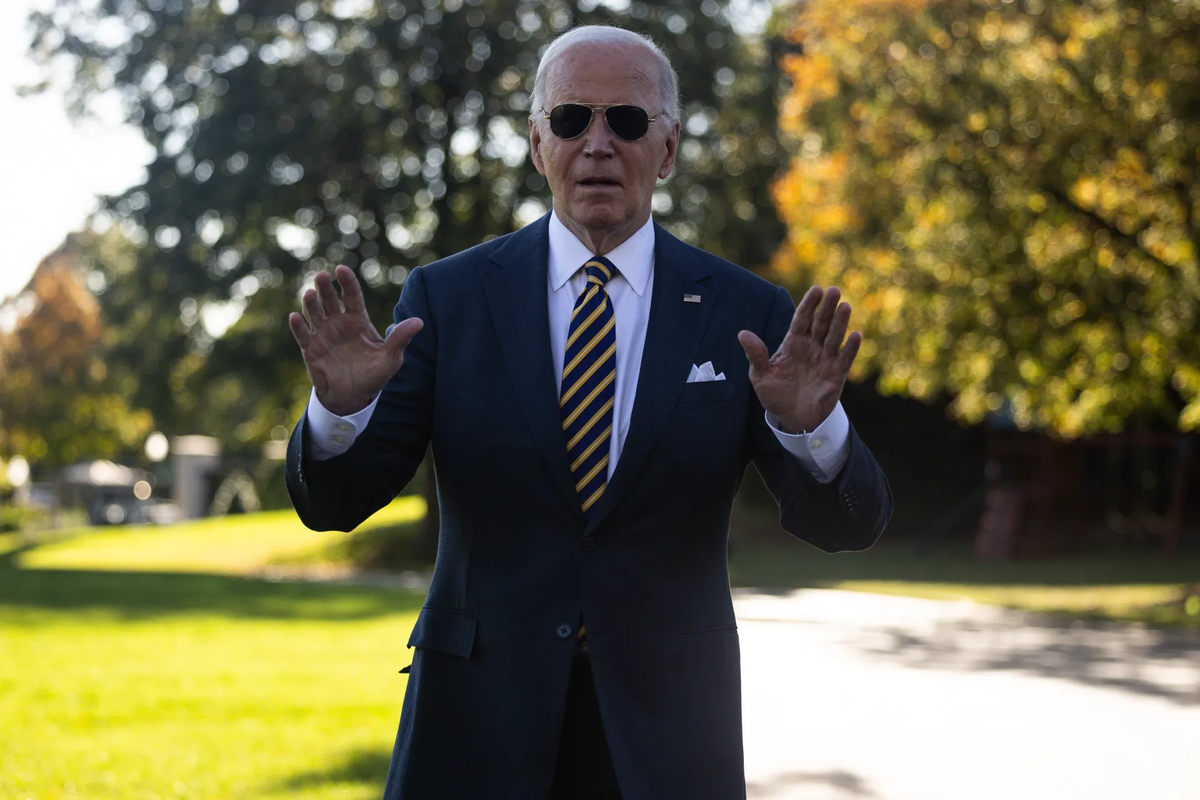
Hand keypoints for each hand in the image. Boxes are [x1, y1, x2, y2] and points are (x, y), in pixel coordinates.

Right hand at [288, 265, 422, 415]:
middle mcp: (338, 323)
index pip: (352, 296)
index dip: (347, 282)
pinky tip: (295, 317)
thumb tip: (419, 321)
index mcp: (358, 321)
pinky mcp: (311, 350)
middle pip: (330, 300)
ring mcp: (323, 335)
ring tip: (309, 294)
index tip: (341, 270)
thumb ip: (400, 339)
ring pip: (314, 314)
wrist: (353, 397)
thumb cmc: (373, 375)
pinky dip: (298, 326)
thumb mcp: (391, 358)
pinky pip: (303, 335)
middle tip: (321, 276)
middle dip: (325, 288)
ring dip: (310, 304)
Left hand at [737, 286, 860, 433]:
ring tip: (845, 307)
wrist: (792, 418)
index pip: (802, 319)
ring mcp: (825, 359)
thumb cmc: (775, 394)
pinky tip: (855, 335)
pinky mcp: (836, 374)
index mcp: (793, 343)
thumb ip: (755, 355)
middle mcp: (811, 347)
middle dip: (827, 308)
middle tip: (834, 291)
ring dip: (840, 323)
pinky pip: (844, 359)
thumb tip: (742, 334)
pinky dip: (850, 348)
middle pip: (820, 324)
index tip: (816, 290)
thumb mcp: (760, 376)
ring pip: (834, 337)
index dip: (809, 305)